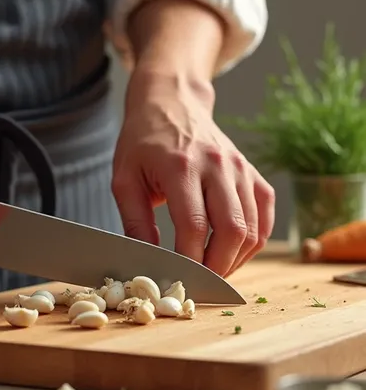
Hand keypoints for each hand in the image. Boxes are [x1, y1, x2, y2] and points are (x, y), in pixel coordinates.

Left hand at [112, 67, 274, 276]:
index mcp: (180, 165)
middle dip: (216, 268)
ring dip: (235, 260)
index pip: (193, 225)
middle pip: (231, 230)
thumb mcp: (124, 180)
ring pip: (253, 228)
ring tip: (213, 273)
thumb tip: (149, 262)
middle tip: (199, 286)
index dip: (188, 261)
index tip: (177, 281)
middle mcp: (217, 165)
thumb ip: (135, 223)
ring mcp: (241, 168)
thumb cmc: (143, 142)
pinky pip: (265, 217)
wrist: (171, 103)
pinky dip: (254, 242)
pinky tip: (232, 252)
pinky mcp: (253, 173)